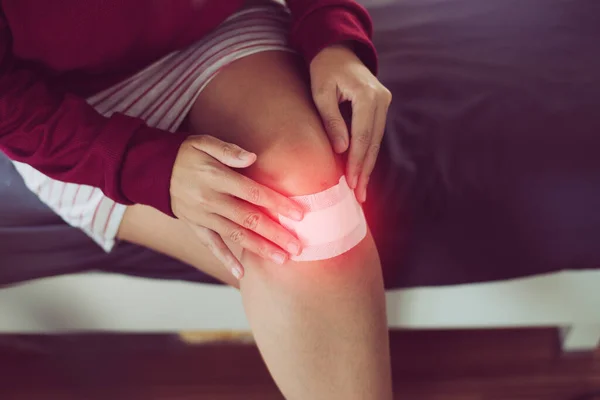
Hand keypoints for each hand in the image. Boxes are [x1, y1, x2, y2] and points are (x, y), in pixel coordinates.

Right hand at [170, 135, 303, 279]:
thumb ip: (229, 150)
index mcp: (217, 178)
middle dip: (275, 234)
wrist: (153, 170)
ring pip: (236, 235)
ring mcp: (202, 216)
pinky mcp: (195, 226)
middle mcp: (211, 200)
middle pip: (249, 219)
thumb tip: (253, 158)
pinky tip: (241, 273)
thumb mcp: (204, 143)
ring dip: (260, 248)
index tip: (299, 214)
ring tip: (282, 259)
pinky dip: (225, 260)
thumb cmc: (186, 154)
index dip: (277, 204)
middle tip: (297, 247)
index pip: (254, 193)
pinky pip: (212, 245)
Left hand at [310, 44, 391, 201]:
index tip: (352, 184)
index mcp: (366, 95)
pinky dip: (368, 152)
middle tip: (360, 196)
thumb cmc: (324, 70)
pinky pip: (375, 133)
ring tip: (362, 189)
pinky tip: (363, 169)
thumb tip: (342, 150)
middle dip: (366, 170)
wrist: (338, 49)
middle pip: (374, 142)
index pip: (363, 137)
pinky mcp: (381, 105)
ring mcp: (384, 102)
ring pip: (377, 141)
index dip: (358, 163)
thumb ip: (331, 121)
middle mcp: (381, 99)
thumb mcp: (321, 93)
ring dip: (368, 165)